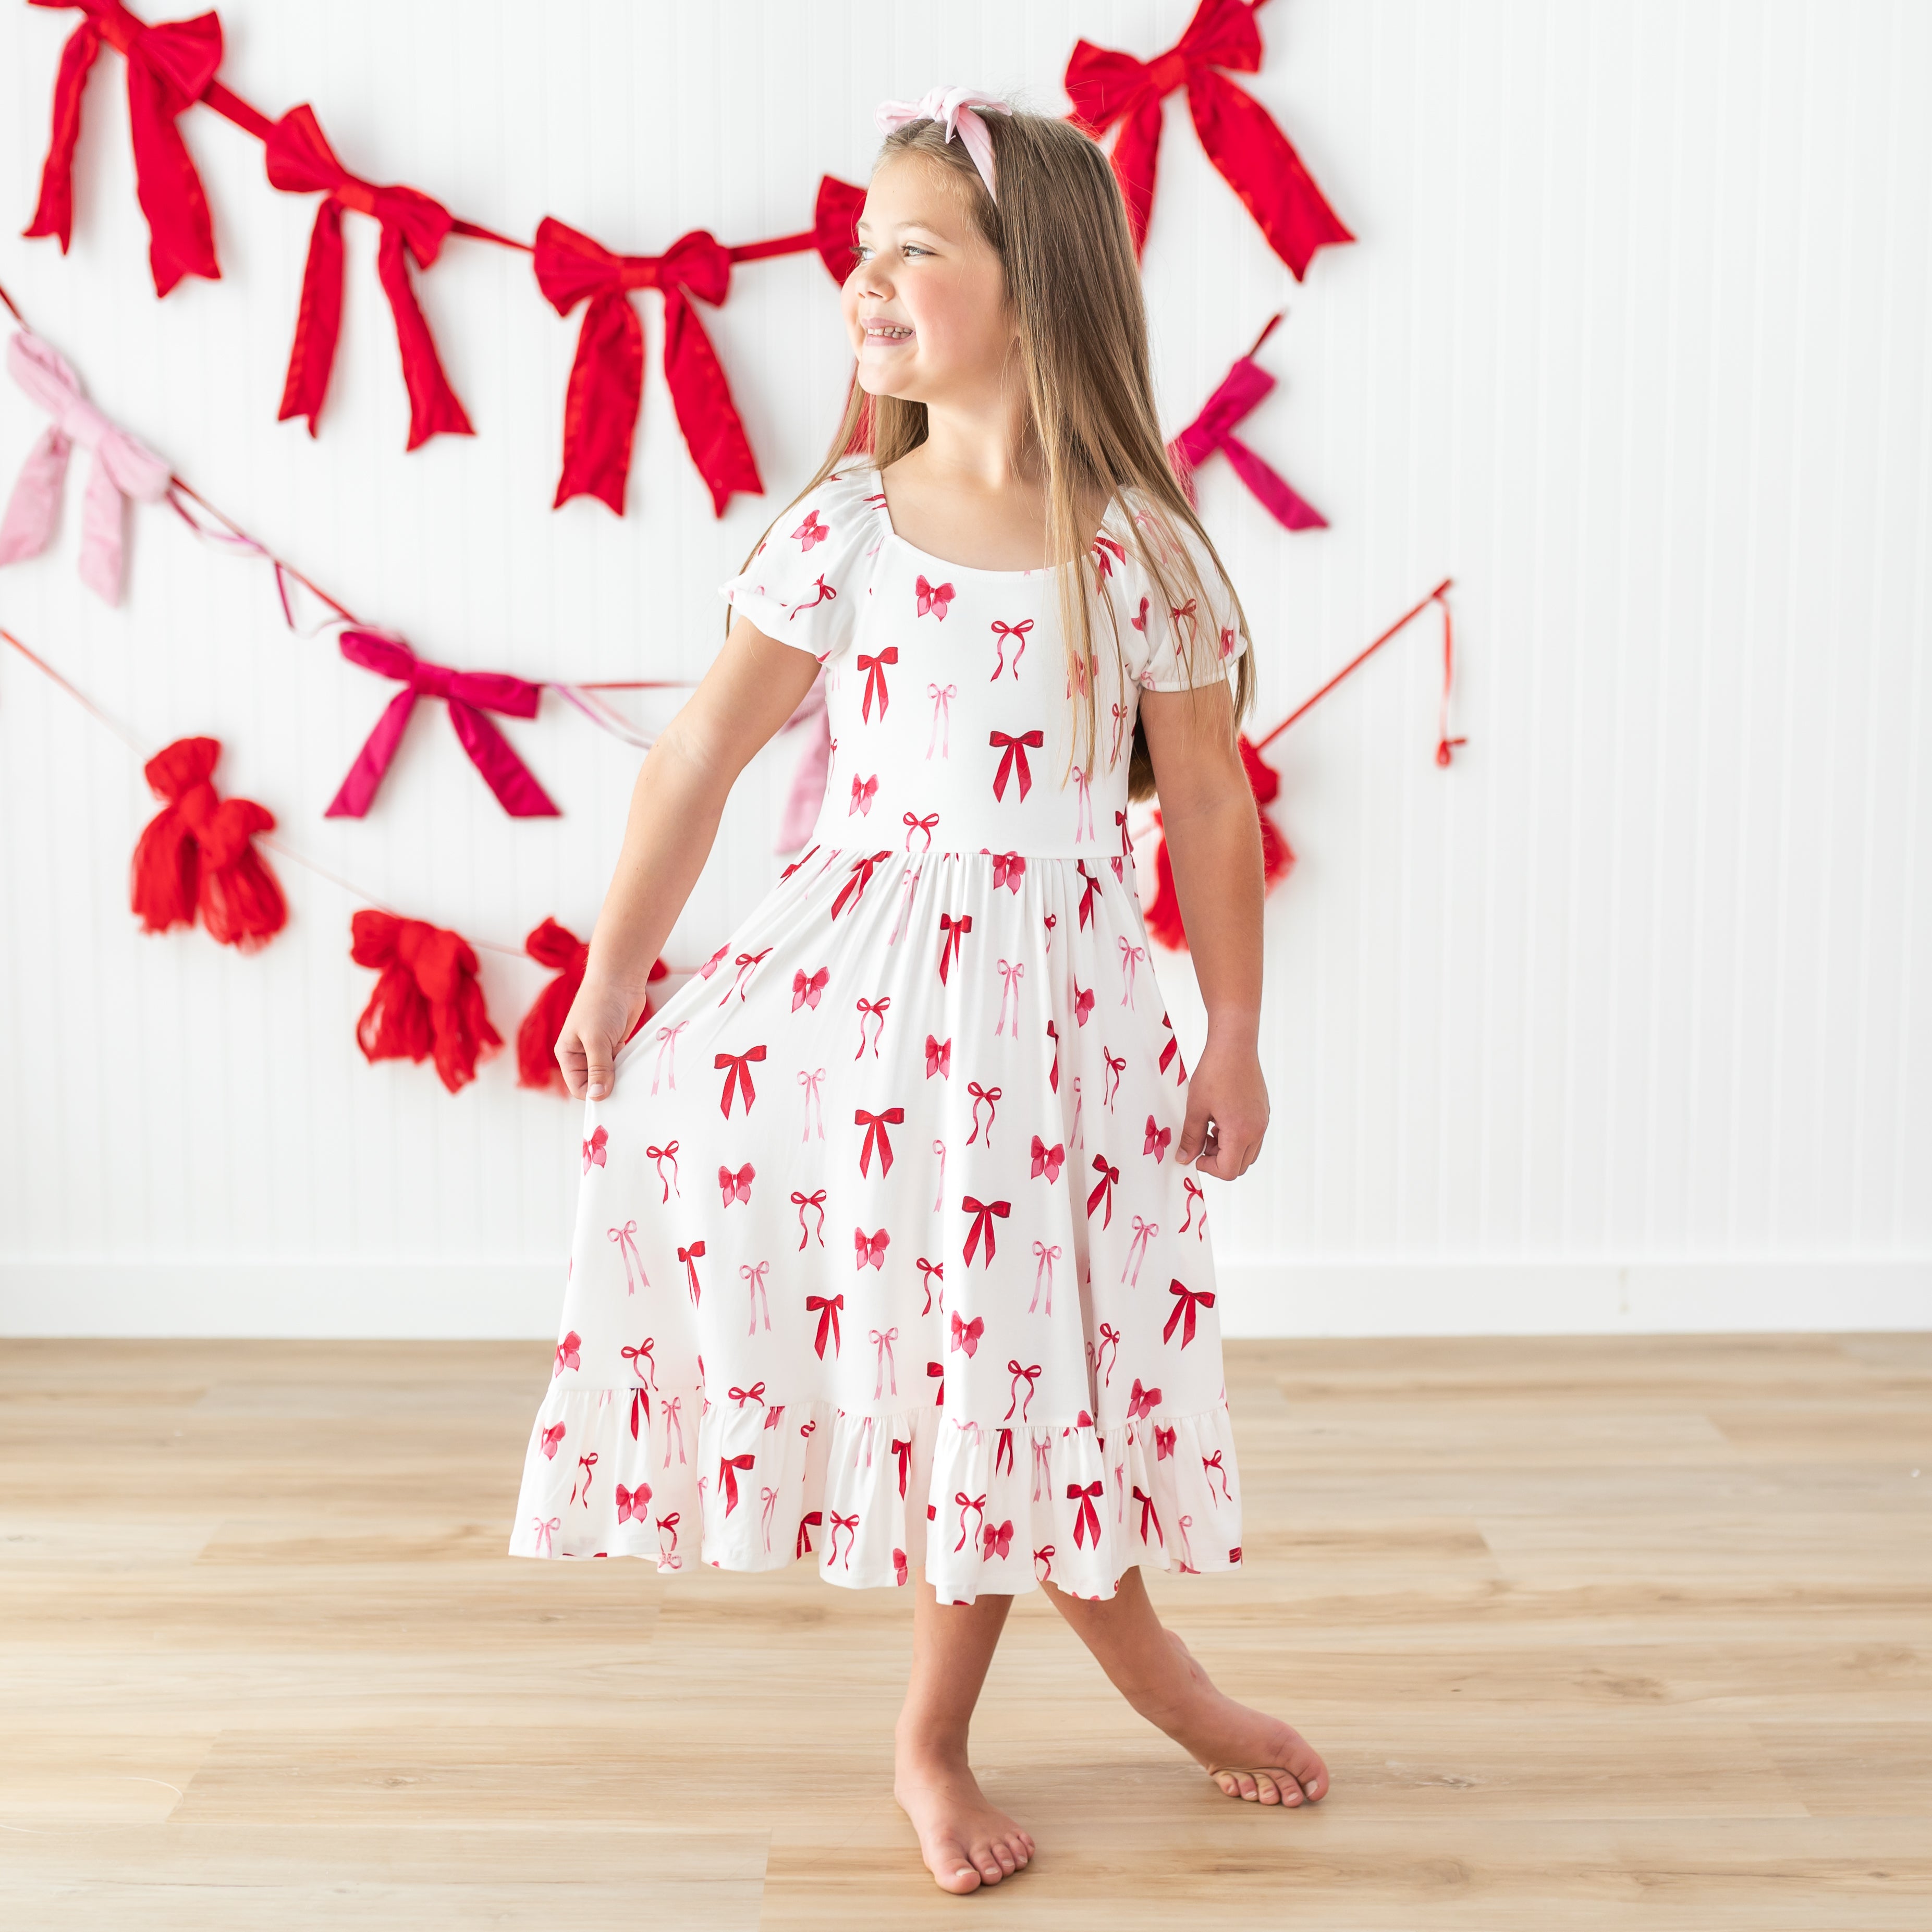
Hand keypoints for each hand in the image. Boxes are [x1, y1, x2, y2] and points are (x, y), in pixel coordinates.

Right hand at [554, 973, 646, 1100]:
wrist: (619, 979)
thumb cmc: (601, 1004)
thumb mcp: (597, 1040)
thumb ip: (598, 1069)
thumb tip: (597, 1097)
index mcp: (568, 1054)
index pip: (578, 1088)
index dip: (593, 1094)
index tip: (612, 1095)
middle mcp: (582, 1054)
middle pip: (594, 1084)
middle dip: (608, 1087)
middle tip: (626, 1086)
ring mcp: (600, 1050)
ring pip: (610, 1075)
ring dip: (620, 1076)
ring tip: (632, 1072)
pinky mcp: (615, 1044)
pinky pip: (621, 1064)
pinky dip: (628, 1066)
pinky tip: (636, 1063)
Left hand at [1175, 1034, 1267, 1180]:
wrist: (1234, 1045)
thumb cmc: (1215, 1072)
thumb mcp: (1196, 1107)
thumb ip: (1191, 1137)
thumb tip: (1185, 1158)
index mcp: (1241, 1132)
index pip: (1228, 1171)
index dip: (1208, 1167)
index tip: (1195, 1154)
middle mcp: (1257, 1129)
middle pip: (1240, 1165)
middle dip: (1219, 1160)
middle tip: (1201, 1141)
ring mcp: (1263, 1120)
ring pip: (1248, 1152)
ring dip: (1228, 1149)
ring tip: (1210, 1127)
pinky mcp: (1263, 1111)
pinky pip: (1253, 1135)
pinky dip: (1237, 1136)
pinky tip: (1221, 1117)